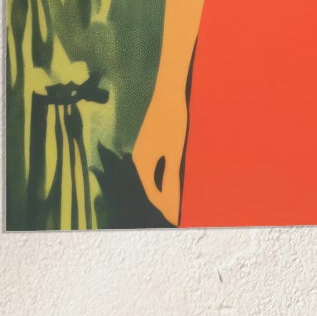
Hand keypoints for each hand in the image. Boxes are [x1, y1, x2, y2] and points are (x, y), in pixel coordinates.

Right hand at [132, 89, 186, 224]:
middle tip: (178, 215)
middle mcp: (138, 159)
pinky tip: (172, 178)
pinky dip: (162, 176)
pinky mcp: (148, 142)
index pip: (153, 194)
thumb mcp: (174, 154)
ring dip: (163, 188)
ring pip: (152, 176)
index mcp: (143, 164)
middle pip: (151, 186)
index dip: (165, 208)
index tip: (177, 221)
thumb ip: (170, 178)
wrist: (168, 94)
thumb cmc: (173, 124)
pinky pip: (154, 166)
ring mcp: (142, 149)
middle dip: (163, 201)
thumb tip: (168, 202)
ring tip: (177, 200)